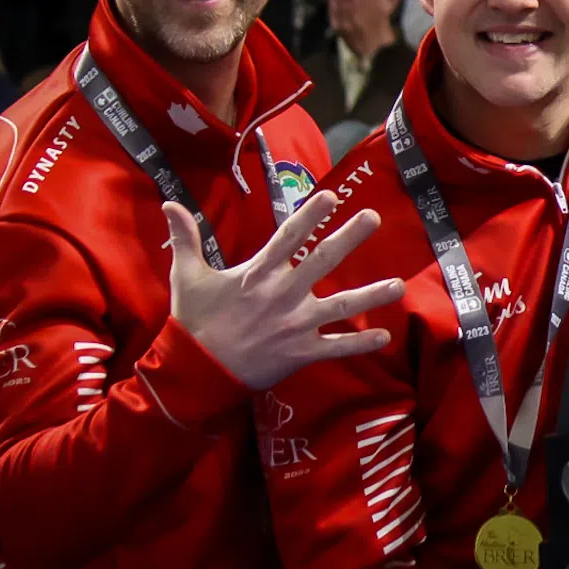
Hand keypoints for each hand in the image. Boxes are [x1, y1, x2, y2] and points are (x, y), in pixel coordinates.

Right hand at [165, 192, 401, 391]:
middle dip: (349, 238)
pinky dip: (359, 344)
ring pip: (340, 307)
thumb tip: (169, 205)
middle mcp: (282, 296)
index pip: (287, 237)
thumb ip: (185, 239)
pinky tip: (384, 336)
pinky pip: (335, 347)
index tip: (332, 196)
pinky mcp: (300, 352)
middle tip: (374, 216)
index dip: (310, 216)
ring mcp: (295, 325)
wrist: (195, 372)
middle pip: (321, 261)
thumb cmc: (193, 322)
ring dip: (371, 295)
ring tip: (399, 285)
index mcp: (256, 274)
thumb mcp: (186, 277)